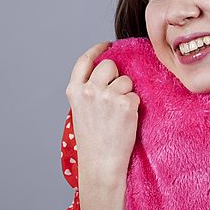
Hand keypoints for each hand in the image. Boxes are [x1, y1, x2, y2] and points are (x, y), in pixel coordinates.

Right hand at [65, 42, 140, 182]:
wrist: (101, 163)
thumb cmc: (93, 141)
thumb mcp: (81, 111)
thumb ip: (89, 90)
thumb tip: (106, 72)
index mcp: (75, 91)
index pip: (85, 60)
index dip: (97, 50)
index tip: (106, 46)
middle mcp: (89, 90)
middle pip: (109, 65)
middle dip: (116, 75)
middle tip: (116, 94)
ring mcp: (107, 96)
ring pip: (125, 81)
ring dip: (126, 93)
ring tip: (118, 114)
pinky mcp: (125, 104)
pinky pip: (135, 96)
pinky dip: (134, 107)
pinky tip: (126, 121)